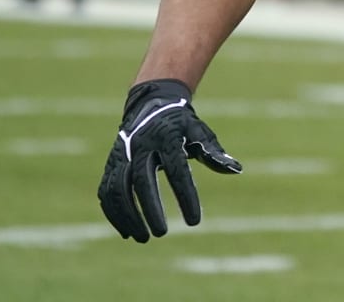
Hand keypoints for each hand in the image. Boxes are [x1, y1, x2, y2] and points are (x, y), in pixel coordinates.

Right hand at [98, 79, 241, 241]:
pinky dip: (114, 213)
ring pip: (118, 189)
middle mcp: (140, 145)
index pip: (177, 170)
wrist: (150, 105)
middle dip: (150, 209)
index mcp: (166, 137)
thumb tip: (236, 170)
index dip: (186, 196)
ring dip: (128, 216)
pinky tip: (127, 232)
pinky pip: (107, 191)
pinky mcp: (111, 164)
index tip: (194, 222)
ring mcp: (121, 155)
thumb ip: (214, 152)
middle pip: (142, 181)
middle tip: (163, 234)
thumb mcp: (199, 132)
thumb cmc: (181, 123)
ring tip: (144, 238)